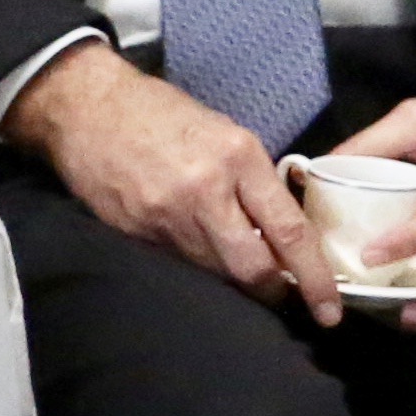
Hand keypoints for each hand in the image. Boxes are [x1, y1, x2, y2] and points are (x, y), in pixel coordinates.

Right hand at [7, 40, 334, 323]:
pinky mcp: (135, 232)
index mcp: (237, 158)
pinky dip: (196, 266)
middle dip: (273, 291)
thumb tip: (281, 228)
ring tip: (240, 271)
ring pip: (215, 273)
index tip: (329, 308)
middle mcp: (205, 191)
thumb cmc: (160, 112)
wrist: (86, 108)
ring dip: (233, 279)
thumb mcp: (224, 132)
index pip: (289, 231)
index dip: (313, 277)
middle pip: (252, 268)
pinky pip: (178, 264)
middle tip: (283, 297)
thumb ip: (253, 180)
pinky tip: (197, 252)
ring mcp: (166, 216)